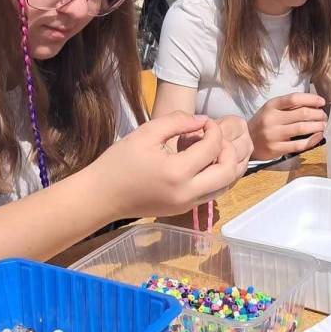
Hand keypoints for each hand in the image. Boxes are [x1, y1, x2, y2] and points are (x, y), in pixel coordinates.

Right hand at [95, 112, 238, 217]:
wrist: (102, 196)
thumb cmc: (119, 162)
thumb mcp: (145, 133)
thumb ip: (176, 122)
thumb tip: (202, 120)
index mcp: (177, 172)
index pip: (212, 148)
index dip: (214, 130)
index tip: (205, 122)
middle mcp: (188, 193)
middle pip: (228, 172)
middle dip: (228, 149)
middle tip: (213, 137)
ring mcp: (187, 205)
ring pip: (225, 187)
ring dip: (226, 166)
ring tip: (212, 150)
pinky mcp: (184, 210)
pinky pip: (212, 194)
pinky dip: (216, 178)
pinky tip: (203, 164)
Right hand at [248, 93, 326, 160]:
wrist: (246, 140)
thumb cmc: (263, 123)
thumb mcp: (271, 109)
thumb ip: (288, 106)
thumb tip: (314, 104)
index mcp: (271, 106)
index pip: (294, 98)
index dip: (311, 99)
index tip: (322, 101)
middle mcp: (271, 119)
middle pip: (302, 113)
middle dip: (318, 114)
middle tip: (324, 116)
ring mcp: (273, 135)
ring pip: (302, 128)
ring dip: (317, 126)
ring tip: (323, 125)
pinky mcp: (276, 148)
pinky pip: (299, 144)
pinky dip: (312, 140)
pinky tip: (318, 137)